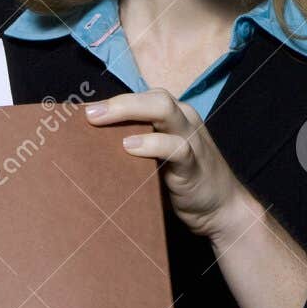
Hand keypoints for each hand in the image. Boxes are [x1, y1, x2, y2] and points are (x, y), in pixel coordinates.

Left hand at [83, 89, 251, 240]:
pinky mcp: (194, 165)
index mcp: (177, 117)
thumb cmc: (183, 182)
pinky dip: (152, 144)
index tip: (84, 113)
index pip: (146, 97)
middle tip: (89, 114)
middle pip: (155, 98)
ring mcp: (192, 140)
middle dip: (119, 102)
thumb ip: (138, 144)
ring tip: (100, 121)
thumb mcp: (160, 157)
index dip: (116, 101)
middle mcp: (185, 121)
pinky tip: (130, 148)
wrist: (222, 210)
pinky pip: (176, 147)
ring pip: (165, 110)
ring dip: (129, 111)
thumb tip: (93, 144)